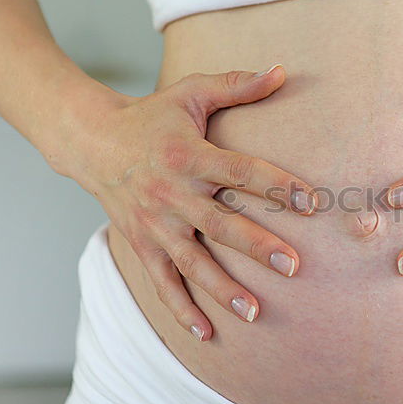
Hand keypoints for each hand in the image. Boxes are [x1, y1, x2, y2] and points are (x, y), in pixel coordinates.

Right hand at [68, 65, 316, 341]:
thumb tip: (280, 70)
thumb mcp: (190, 92)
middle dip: (257, 247)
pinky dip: (182, 308)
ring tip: (255, 313)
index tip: (313, 201)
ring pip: (193, 262)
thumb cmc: (151, 116)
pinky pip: (163, 282)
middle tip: (293, 267)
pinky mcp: (142, 244)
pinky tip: (206, 333)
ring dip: (224, 289)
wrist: (90, 140)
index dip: (277, 185)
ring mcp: (155, 224)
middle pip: (221, 224)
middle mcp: (172, 193)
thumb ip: (236, 84)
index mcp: (189, 155)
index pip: (241, 171)